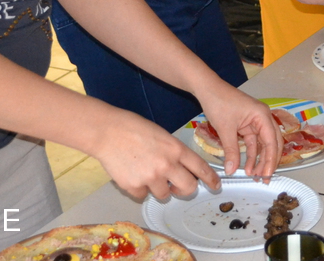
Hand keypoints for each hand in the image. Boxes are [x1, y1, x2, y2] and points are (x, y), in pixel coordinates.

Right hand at [91, 109, 221, 201]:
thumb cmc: (133, 128)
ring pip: (164, 194)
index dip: (210, 179)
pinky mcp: (134, 187)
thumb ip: (173, 152)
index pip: (200, 167)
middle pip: (188, 188)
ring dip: (158, 187)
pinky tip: (132, 173)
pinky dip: (139, 188)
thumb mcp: (162, 135)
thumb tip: (180, 168)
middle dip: (185, 189)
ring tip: (146, 172)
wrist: (107, 132)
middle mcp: (166, 165)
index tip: (215, 186)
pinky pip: (143, 195)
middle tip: (177, 185)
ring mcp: (150, 178)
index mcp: (176, 149)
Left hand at [196, 80, 280, 178]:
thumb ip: (231, 151)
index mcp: (262, 115)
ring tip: (254, 176)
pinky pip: (252, 142)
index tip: (266, 174)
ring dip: (259, 159)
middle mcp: (262, 118)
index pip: (272, 141)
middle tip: (264, 179)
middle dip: (268, 161)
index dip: (270, 159)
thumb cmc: (219, 102)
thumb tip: (231, 171)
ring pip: (262, 145)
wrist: (206, 89)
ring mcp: (255, 122)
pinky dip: (250, 154)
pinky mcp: (246, 125)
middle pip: (271, 143)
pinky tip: (247, 166)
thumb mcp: (225, 129)